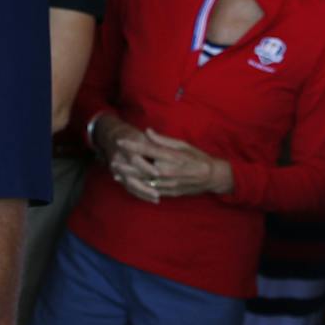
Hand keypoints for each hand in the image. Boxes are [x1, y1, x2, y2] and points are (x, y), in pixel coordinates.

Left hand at [109, 128, 226, 202]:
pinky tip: (130, 185)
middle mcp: (167, 171)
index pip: (147, 149)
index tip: (120, 141)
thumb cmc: (197, 158)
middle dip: (126, 164)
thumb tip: (147, 131)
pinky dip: (139, 188)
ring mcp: (167, 184)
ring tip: (117, 174)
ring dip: (129, 178)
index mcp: (170, 156)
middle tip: (113, 161)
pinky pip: (151, 191)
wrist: (211, 177)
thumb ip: (163, 140)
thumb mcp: (183, 144)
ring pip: (144, 181)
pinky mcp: (169, 192)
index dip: (132, 145)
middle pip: (141, 168)